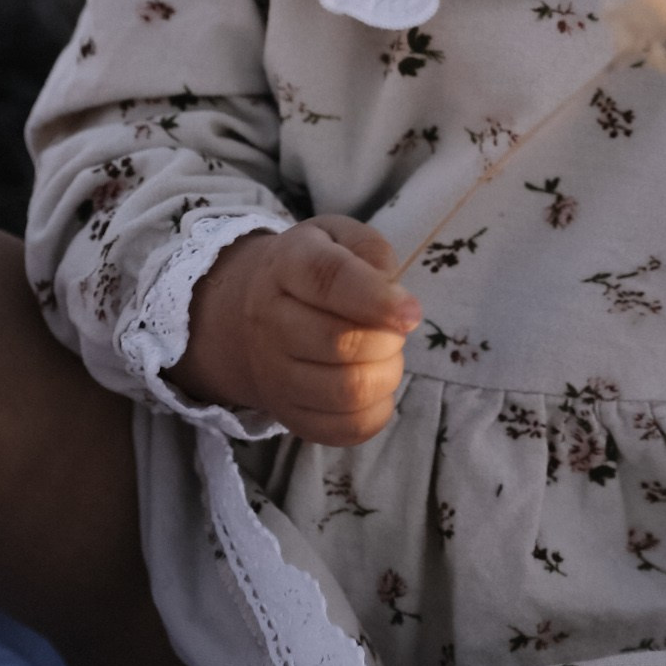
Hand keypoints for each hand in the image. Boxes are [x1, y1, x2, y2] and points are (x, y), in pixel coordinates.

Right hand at [169, 216, 419, 444]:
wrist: (253, 317)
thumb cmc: (313, 271)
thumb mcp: (338, 237)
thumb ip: (371, 252)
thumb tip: (396, 302)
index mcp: (287, 265)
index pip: (329, 280)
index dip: (377, 299)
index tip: (412, 313)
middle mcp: (270, 322)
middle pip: (341, 344)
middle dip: (388, 339)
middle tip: (394, 329)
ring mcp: (275, 376)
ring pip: (348, 391)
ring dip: (386, 373)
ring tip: (384, 355)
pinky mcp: (291, 417)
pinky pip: (347, 429)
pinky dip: (378, 409)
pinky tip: (374, 384)